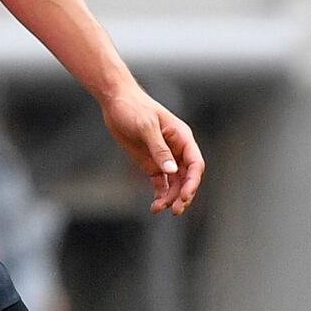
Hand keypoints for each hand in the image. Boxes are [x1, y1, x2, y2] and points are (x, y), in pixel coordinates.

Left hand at [99, 87, 205, 215]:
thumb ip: (159, 149)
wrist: (115, 101)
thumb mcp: (146, 126)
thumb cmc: (133, 107)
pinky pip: (161, 183)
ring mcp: (164, 158)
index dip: (193, 181)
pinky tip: (155, 206)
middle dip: (183, 194)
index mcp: (182, 137)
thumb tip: (172, 171)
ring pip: (175, 184)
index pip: (195, 163)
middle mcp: (177, 150)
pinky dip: (160, 195)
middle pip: (187, 178)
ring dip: (171, 197)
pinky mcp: (151, 163)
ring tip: (160, 208)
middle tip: (175, 209)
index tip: (185, 195)